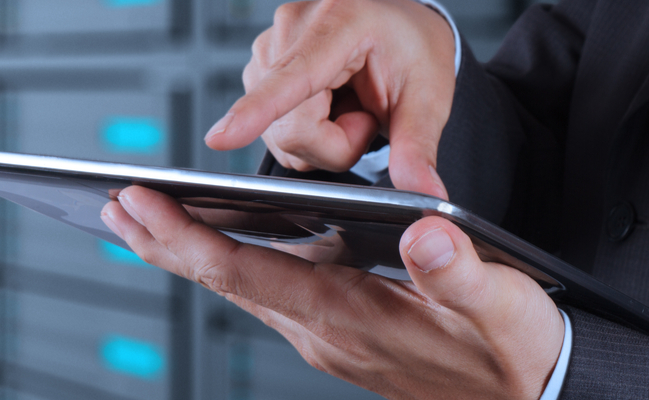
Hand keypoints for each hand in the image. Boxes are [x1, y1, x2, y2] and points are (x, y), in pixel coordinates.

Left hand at [101, 186, 563, 398]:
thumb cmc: (516, 353)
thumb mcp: (502, 309)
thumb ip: (459, 273)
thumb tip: (423, 232)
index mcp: (350, 316)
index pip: (247, 274)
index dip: (186, 238)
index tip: (139, 203)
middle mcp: (325, 332)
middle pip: (227, 283)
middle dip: (165, 243)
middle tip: (113, 205)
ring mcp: (330, 339)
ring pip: (243, 291)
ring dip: (192, 254)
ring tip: (147, 219)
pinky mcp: (344, 338)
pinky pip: (271, 297)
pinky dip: (235, 265)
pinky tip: (227, 247)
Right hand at [204, 0, 456, 198]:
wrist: (401, 28)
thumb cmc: (413, 50)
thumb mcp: (428, 99)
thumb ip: (418, 148)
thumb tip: (425, 194)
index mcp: (339, 23)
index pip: (292, 79)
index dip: (255, 113)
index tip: (220, 138)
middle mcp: (292, 29)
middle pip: (290, 129)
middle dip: (333, 143)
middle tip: (367, 116)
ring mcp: (269, 47)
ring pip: (279, 136)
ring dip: (319, 139)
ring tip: (349, 105)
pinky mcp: (259, 66)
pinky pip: (273, 129)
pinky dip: (305, 130)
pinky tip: (328, 103)